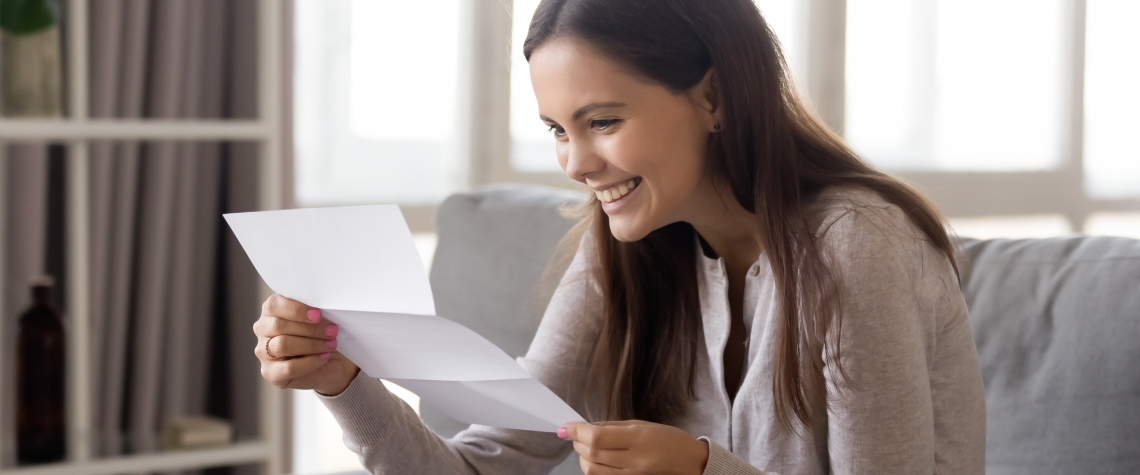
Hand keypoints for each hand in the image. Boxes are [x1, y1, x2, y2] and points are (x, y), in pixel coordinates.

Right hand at [252, 294, 359, 394]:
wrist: (332, 363)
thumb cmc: (322, 335)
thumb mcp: (319, 319)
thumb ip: (313, 312)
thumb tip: (320, 309)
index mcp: (271, 310)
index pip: (274, 305)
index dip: (296, 310)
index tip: (318, 315)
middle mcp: (263, 329)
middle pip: (279, 326)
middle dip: (309, 329)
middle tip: (332, 331)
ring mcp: (263, 352)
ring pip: (282, 345)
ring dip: (311, 345)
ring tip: (330, 344)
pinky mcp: (270, 373)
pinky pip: (288, 367)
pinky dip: (309, 362)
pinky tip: (323, 357)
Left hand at [559, 420, 708, 474]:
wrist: (691, 464)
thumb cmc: (669, 439)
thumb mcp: (642, 425)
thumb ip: (613, 427)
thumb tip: (585, 427)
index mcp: (638, 439)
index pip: (597, 437)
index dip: (576, 431)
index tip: (564, 427)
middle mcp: (634, 460)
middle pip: (592, 454)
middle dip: (577, 442)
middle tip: (576, 434)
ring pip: (592, 471)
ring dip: (582, 457)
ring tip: (586, 447)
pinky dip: (593, 469)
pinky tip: (596, 460)